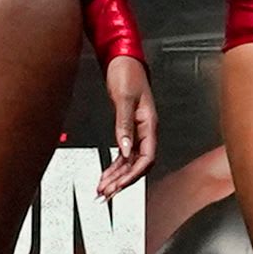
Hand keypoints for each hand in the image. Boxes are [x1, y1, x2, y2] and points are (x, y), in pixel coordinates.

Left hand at [97, 56, 158, 196]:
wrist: (122, 59)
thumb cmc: (128, 73)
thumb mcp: (124, 98)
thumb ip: (124, 125)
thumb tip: (124, 150)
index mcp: (149, 123)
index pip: (147, 157)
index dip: (133, 174)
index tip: (118, 185)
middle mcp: (145, 129)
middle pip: (138, 164)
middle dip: (122, 181)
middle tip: (106, 194)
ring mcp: (137, 130)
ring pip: (129, 161)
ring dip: (117, 176)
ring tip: (103, 189)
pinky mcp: (128, 127)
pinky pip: (123, 153)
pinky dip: (114, 166)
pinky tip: (106, 174)